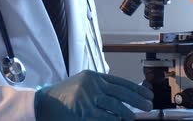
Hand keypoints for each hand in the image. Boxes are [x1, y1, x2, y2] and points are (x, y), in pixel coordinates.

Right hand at [34, 70, 153, 120]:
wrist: (43, 103)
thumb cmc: (63, 97)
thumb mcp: (82, 85)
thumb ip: (100, 89)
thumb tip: (122, 97)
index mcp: (93, 76)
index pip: (120, 81)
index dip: (135, 89)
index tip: (147, 94)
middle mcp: (92, 84)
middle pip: (121, 92)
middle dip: (137, 100)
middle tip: (148, 105)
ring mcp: (88, 97)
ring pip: (115, 105)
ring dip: (127, 113)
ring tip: (134, 117)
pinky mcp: (84, 111)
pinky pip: (105, 117)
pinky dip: (114, 119)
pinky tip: (119, 120)